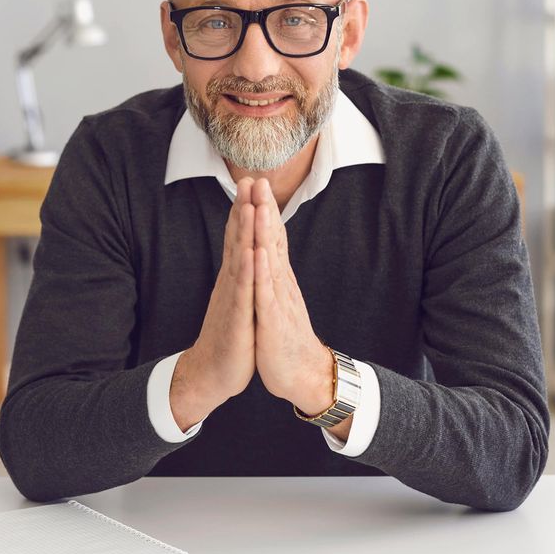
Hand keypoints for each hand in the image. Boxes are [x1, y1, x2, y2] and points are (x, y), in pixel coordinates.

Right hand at [170, 178, 256, 430]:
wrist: (212, 372)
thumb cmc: (228, 337)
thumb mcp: (236, 300)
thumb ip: (239, 277)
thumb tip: (242, 255)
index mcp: (234, 278)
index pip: (238, 238)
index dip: (244, 210)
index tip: (250, 184)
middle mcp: (231, 282)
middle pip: (236, 239)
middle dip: (243, 209)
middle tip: (249, 179)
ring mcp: (232, 297)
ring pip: (239, 258)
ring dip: (243, 231)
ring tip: (248, 204)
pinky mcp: (237, 317)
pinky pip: (242, 290)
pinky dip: (247, 270)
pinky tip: (250, 252)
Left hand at [248, 179, 337, 420]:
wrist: (301, 375)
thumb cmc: (283, 339)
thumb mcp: (275, 302)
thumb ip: (272, 277)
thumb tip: (266, 255)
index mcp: (277, 280)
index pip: (270, 239)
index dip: (262, 211)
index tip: (253, 184)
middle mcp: (280, 284)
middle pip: (272, 241)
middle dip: (264, 209)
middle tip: (258, 179)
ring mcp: (277, 300)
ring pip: (270, 260)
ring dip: (265, 232)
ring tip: (260, 205)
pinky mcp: (272, 320)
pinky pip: (266, 292)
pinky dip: (263, 271)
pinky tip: (258, 252)